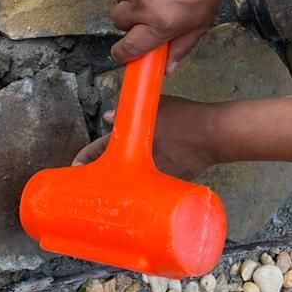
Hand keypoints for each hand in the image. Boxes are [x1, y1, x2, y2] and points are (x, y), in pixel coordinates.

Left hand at [72, 98, 217, 177]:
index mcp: (133, 146)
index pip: (99, 151)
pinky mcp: (173, 183)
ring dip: (124, 180)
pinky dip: (145, 181)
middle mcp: (141, 167)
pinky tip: (146, 179)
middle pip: (113, 173)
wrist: (216, 135)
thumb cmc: (186, 119)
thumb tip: (108, 116)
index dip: (84, 158)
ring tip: (115, 181)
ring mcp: (158, 178)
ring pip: (132, 181)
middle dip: (102, 175)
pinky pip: (152, 184)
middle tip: (89, 179)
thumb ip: (130, 110)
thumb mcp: (156, 107)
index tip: (74, 165)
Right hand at [111, 0, 229, 71]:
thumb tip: (168, 68)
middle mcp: (142, 6)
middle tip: (146, 13)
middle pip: (118, 22)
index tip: (123, 53)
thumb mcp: (201, 22)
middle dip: (129, 21)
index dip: (123, 53)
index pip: (128, 48)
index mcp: (159, 24)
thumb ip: (182, 46)